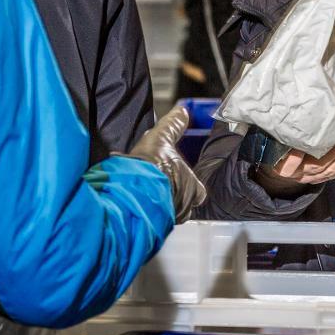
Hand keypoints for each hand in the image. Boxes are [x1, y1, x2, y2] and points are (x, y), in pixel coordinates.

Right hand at [123, 105, 206, 222]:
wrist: (136, 188)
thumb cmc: (154, 165)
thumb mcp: (162, 137)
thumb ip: (173, 125)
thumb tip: (182, 110)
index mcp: (193, 187)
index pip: (199, 192)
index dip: (192, 187)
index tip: (182, 181)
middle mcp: (185, 205)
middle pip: (183, 205)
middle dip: (172, 197)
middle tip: (159, 189)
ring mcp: (170, 217)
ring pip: (169, 214)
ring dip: (159, 206)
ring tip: (144, 197)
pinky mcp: (153, 224)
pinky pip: (153, 220)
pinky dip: (146, 214)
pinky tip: (135, 204)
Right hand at [253, 137, 334, 193]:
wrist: (280, 168)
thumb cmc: (277, 147)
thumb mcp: (272, 141)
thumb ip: (278, 133)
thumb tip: (285, 111)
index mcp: (284, 167)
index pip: (290, 164)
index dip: (297, 156)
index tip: (304, 142)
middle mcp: (299, 175)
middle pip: (318, 165)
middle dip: (332, 150)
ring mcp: (312, 178)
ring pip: (331, 169)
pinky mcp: (323, 178)